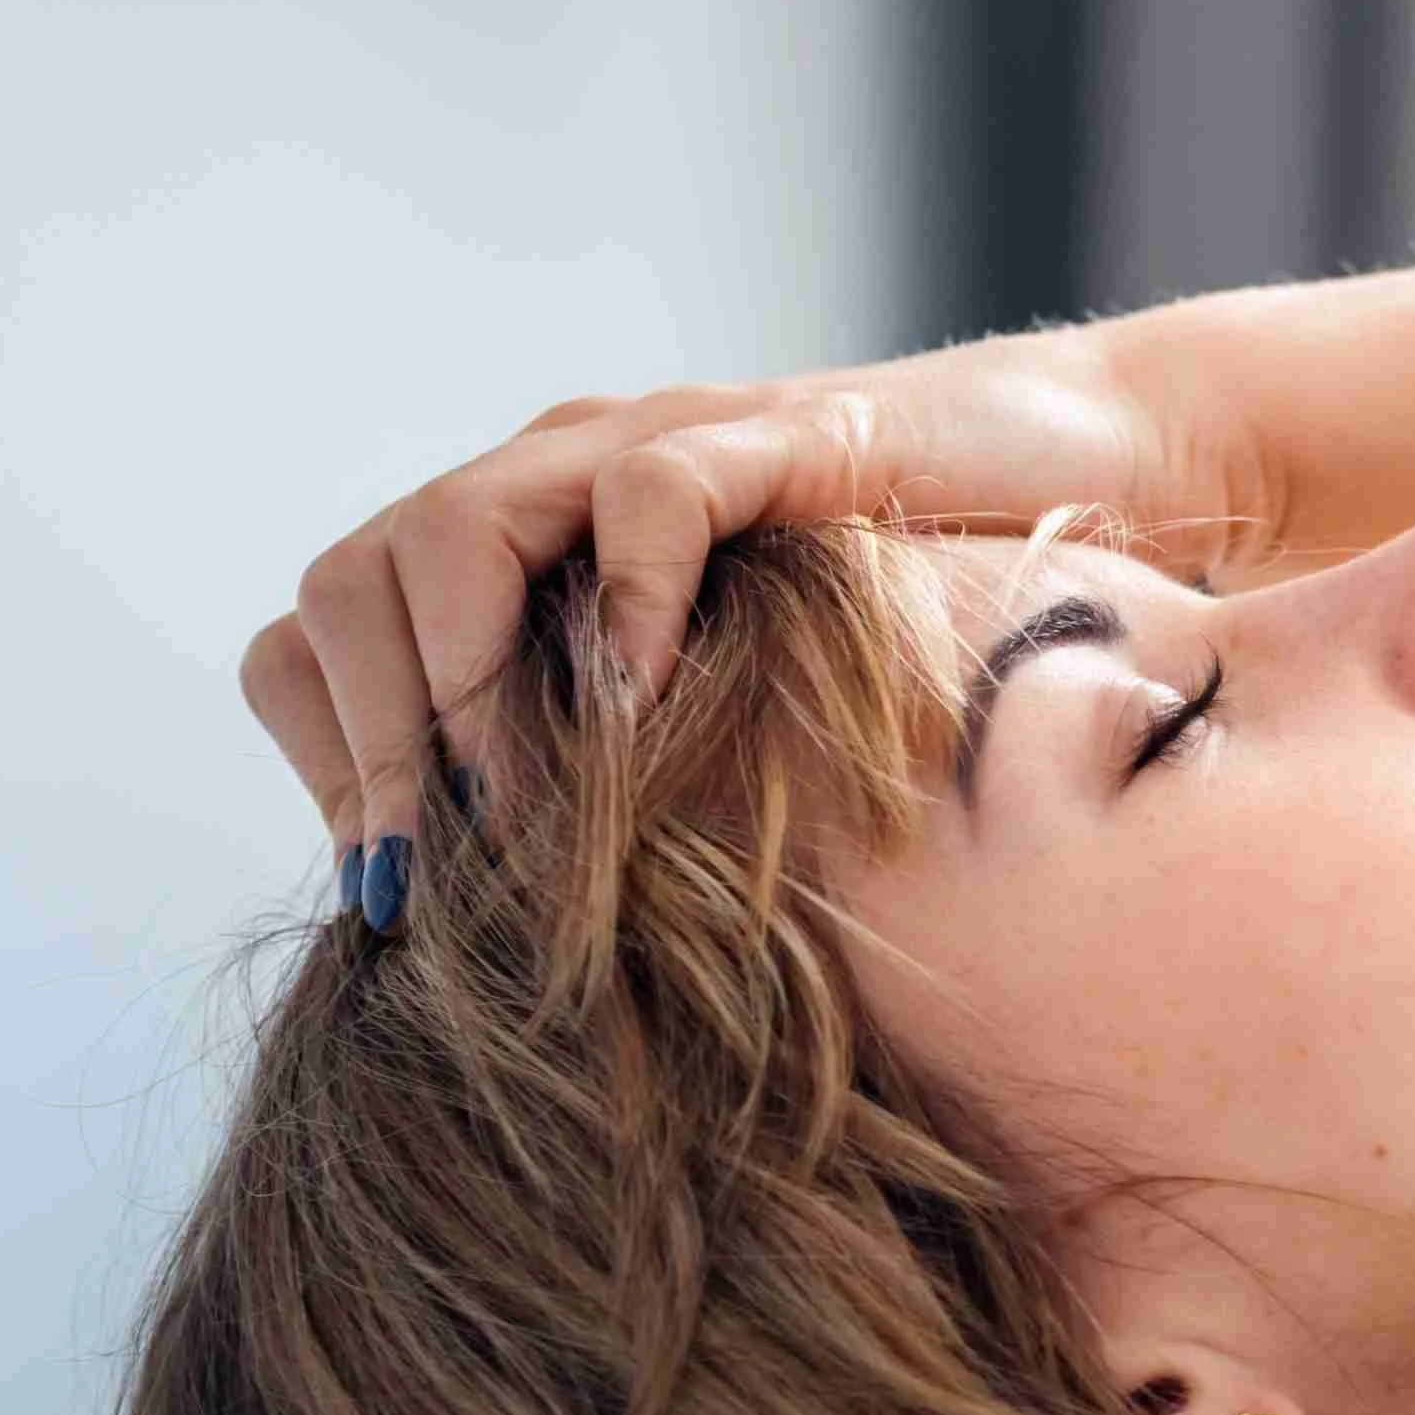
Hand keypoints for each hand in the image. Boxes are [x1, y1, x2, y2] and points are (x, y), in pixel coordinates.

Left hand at [240, 244, 1414, 856]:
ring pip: (448, 532)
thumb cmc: (916, 634)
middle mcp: (552, 488)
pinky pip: (642, 495)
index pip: (317, 636)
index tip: (394, 891)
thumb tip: (528, 975)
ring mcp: (649, 449)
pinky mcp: (765, 439)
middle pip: (345, 584)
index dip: (330, 760)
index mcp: (517, 560)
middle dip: (375, 743)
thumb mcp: (734, 736)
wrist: (1097, 475)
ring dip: (464, 686)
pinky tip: (649, 705)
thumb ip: (625, 798)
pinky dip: (621, 600)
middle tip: (437, 874)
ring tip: (527, 805)